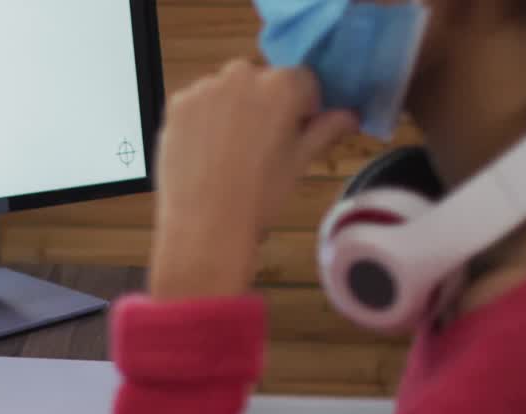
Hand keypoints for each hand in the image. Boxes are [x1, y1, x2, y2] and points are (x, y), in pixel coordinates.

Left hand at [149, 60, 358, 300]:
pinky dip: (202, 119)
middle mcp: (242, 75)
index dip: (303, 107)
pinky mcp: (177, 103)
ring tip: (229, 153)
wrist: (205, 225)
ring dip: (231, 109)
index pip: (303, 81)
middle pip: (261, 81)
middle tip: (260, 146)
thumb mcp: (300, 162)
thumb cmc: (259, 197)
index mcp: (282, 86)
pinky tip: (205, 151)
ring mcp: (205, 88)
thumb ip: (325, 130)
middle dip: (265, 105)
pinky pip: (197, 103)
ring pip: (226, 90)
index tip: (296, 131)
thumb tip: (349, 115)